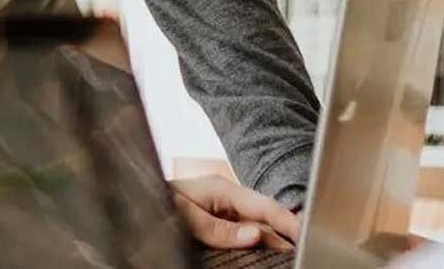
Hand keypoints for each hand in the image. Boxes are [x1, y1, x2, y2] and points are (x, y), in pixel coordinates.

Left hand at [169, 175, 299, 251]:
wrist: (138, 193)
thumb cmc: (159, 199)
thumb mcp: (187, 215)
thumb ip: (219, 227)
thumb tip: (254, 234)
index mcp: (224, 190)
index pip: (265, 206)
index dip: (288, 220)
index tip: (306, 234)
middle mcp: (229, 197)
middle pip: (265, 217)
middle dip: (285, 233)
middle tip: (305, 251)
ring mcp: (225, 207)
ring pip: (256, 225)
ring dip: (273, 239)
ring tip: (291, 254)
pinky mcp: (220, 217)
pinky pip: (244, 229)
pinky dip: (258, 240)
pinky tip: (267, 250)